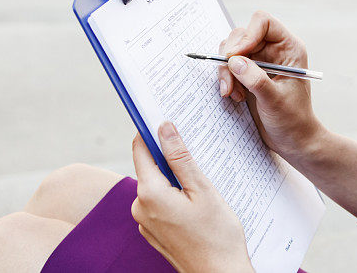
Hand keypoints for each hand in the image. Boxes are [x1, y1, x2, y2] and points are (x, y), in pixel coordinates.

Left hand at [131, 122, 252, 272]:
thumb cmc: (217, 236)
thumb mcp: (202, 190)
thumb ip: (180, 157)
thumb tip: (164, 127)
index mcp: (150, 193)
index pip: (141, 149)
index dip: (153, 132)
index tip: (168, 120)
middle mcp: (140, 207)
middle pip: (150, 167)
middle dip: (170, 157)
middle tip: (198, 152)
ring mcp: (145, 222)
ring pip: (156, 185)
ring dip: (175, 178)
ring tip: (203, 183)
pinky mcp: (153, 232)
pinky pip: (160, 203)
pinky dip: (174, 196)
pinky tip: (197, 202)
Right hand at [218, 11, 325, 161]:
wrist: (293, 140)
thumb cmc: (293, 120)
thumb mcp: (275, 101)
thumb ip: (255, 79)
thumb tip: (234, 61)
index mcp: (289, 48)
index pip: (263, 22)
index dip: (247, 34)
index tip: (235, 56)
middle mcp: (274, 49)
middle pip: (242, 34)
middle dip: (231, 57)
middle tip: (229, 82)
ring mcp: (260, 60)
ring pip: (232, 49)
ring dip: (226, 71)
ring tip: (232, 94)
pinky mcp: (249, 72)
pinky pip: (229, 65)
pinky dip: (227, 78)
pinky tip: (234, 96)